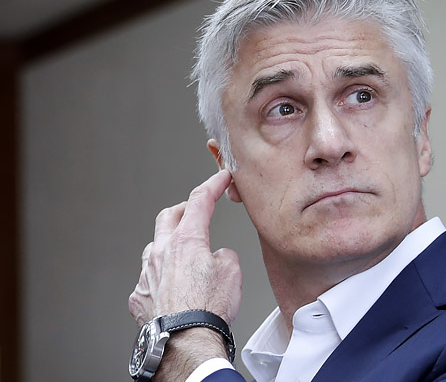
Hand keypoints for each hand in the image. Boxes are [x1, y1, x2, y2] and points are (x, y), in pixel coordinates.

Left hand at [128, 168, 241, 334]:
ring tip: (183, 253)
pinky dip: (161, 276)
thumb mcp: (233, 271)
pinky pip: (148, 277)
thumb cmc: (208, 309)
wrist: (186, 342)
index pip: (199, 200)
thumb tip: (216, 257)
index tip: (220, 178)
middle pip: (169, 216)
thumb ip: (224, 255)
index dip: (212, 184)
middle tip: (196, 210)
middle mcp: (161, 252)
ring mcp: (146, 273)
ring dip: (169, 244)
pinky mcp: (139, 295)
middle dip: (185, 209)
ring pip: (154, 246)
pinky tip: (172, 286)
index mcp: (186, 240)